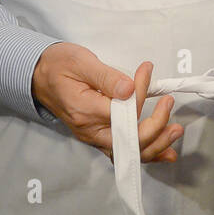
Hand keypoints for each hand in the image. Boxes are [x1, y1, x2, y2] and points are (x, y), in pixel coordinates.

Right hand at [32, 44, 182, 162]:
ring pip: (129, 152)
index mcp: (84, 110)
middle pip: (129, 141)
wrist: (37, 76)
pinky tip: (165, 152)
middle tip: (169, 102)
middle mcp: (89, 130)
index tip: (146, 70)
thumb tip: (130, 89)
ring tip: (175, 130)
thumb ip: (106, 76)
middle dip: (156, 125)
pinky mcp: (98, 136)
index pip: (122, 110)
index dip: (140, 92)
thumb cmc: (58, 65)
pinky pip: (124, 151)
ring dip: (156, 144)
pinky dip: (146, 153)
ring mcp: (93, 136)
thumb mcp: (80, 61)